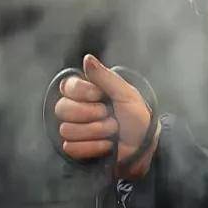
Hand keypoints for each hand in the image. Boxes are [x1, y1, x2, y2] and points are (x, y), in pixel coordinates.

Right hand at [53, 54, 159, 178]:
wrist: (145, 146)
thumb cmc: (138, 118)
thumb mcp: (126, 94)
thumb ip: (105, 77)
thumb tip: (87, 58)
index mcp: (87, 92)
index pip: (67, 86)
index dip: (82, 92)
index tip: (100, 95)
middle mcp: (77, 109)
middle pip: (62, 108)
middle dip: (90, 114)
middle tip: (109, 115)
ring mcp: (75, 130)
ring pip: (66, 129)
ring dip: (95, 131)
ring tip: (112, 131)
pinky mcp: (77, 149)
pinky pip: (71, 147)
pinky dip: (93, 147)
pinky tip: (107, 145)